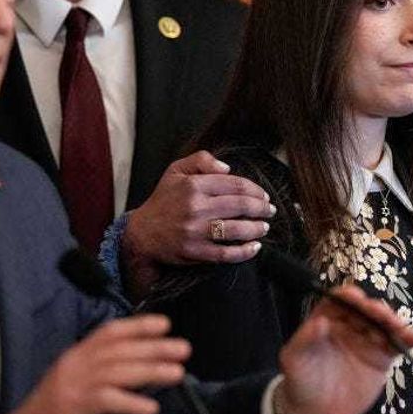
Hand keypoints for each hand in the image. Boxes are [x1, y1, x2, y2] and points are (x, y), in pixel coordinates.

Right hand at [0, 315, 188, 413]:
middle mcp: (74, 364)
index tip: (165, 324)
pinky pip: (107, 400)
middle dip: (154, 347)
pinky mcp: (71, 408)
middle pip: (119, 349)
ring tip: (177, 374)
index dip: (138, 325)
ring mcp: (72, 384)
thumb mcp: (76, 387)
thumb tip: (139, 369)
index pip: (109, 332)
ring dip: (151, 371)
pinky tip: (151, 408)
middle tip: (183, 349)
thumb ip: (102, 376)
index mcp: (75, 356)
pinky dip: (131, 402)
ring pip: (118, 370)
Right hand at [120, 151, 274, 293]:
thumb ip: (202, 160)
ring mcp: (195, 231)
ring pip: (236, 230)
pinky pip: (226, 253)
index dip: (255, 190)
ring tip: (264, 227)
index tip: (264, 195)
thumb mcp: (176, 170)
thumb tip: (228, 169)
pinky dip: (244, 252)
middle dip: (261, 209)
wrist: (142, 233)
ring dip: (256, 228)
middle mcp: (196, 207)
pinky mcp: (195, 251)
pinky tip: (254, 247)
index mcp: (194, 185)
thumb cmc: (163, 200)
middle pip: (240, 206)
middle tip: (270, 211)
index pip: (235, 185)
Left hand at [275, 285, 412, 413]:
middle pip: (367, 310)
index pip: (341, 301)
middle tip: (381, 315)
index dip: (349, 297)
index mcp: (328, 318)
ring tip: (401, 327)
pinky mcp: (381, 358)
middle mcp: (350, 325)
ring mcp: (367, 341)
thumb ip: (305, 340)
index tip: (356, 299)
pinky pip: (397, 345)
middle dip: (375, 309)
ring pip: (384, 325)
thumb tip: (319, 322)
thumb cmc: (300, 379)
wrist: (313, 412)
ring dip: (395, 322)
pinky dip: (409, 340)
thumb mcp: (294, 359)